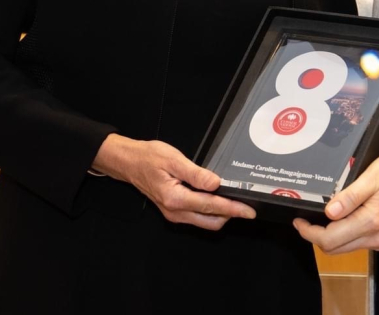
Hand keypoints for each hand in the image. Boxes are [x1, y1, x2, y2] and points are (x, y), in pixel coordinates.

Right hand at [91, 134, 254, 230]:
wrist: (129, 163)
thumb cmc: (148, 157)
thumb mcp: (173, 159)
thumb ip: (196, 174)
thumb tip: (216, 184)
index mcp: (175, 198)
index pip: (211, 206)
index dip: (233, 208)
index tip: (249, 211)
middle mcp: (175, 211)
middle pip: (211, 220)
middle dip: (230, 214)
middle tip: (246, 203)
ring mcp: (174, 214)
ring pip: (205, 221)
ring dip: (221, 214)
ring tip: (234, 200)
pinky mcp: (173, 211)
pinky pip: (197, 217)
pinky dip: (210, 211)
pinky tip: (217, 199)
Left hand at [292, 151, 378, 254]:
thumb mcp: (374, 176)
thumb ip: (351, 196)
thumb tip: (329, 212)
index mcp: (370, 223)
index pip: (330, 240)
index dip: (309, 233)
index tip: (298, 221)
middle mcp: (375, 237)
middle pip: (335, 248)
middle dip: (316, 237)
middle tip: (304, 220)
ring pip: (345, 247)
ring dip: (329, 236)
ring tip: (318, 218)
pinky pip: (357, 242)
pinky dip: (343, 234)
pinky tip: (339, 218)